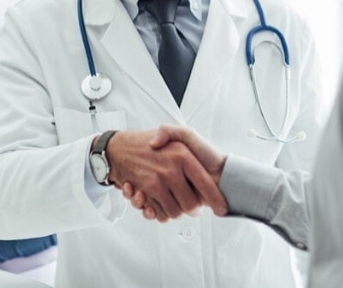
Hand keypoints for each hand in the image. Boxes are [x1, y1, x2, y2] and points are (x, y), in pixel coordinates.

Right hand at [104, 130, 225, 221]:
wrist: (120, 150)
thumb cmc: (154, 143)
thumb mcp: (177, 131)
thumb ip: (182, 133)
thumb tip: (179, 153)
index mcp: (183, 156)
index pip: (205, 183)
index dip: (215, 199)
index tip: (222, 210)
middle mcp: (171, 170)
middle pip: (190, 205)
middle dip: (193, 209)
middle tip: (193, 207)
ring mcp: (156, 181)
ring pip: (174, 212)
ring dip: (175, 212)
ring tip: (175, 203)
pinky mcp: (144, 191)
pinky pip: (156, 212)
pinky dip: (157, 212)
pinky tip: (155, 205)